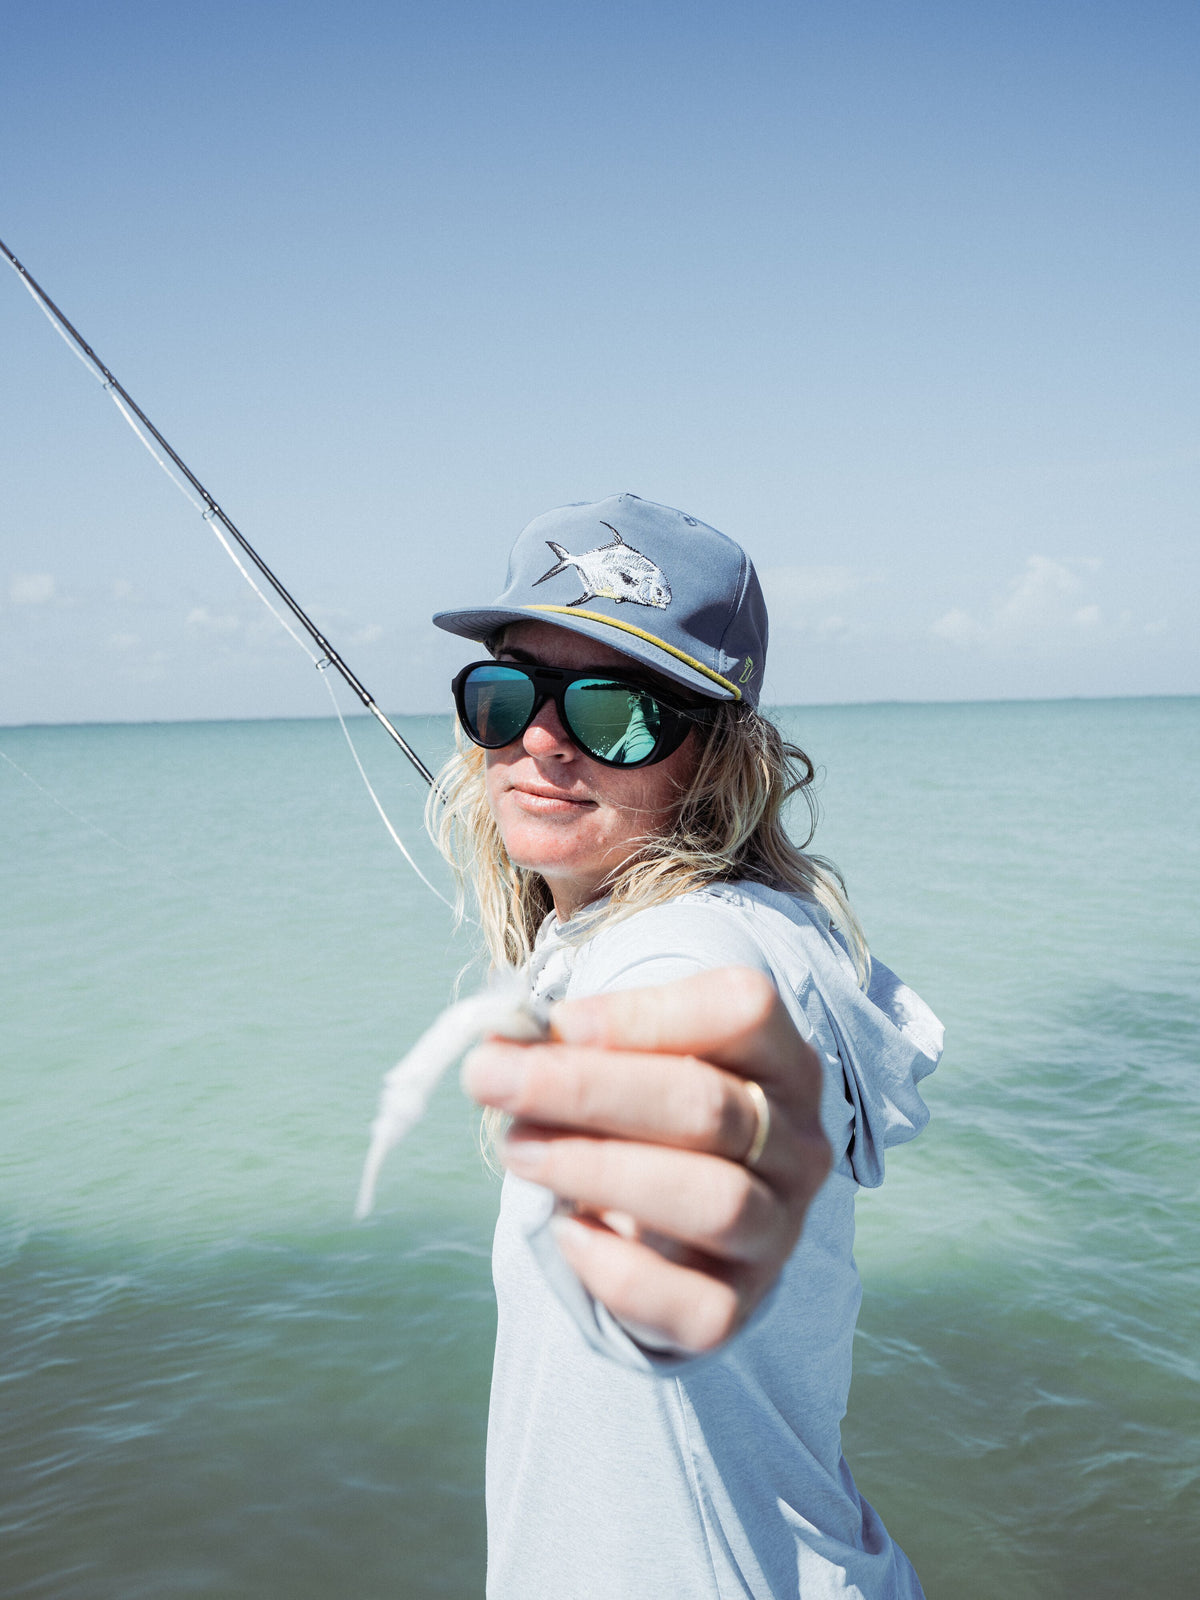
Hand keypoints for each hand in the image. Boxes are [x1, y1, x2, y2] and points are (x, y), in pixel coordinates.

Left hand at [461, 966, 831, 1353]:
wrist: (660, 1230)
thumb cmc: (637, 1120)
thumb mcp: (620, 1064)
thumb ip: (573, 1043)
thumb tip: (505, 1037)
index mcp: (780, 1060)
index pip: (744, 1012)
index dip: (646, 1014)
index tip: (556, 1022)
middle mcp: (796, 1144)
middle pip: (709, 1106)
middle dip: (585, 1089)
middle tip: (491, 1077)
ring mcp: (777, 1230)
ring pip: (714, 1200)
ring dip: (598, 1170)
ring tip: (518, 1151)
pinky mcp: (737, 1307)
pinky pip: (693, 1302)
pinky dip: (618, 1267)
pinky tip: (565, 1231)